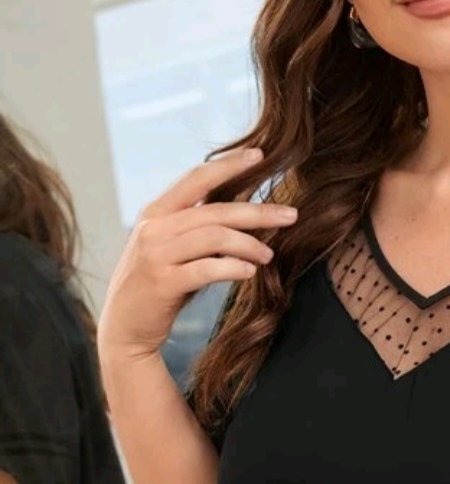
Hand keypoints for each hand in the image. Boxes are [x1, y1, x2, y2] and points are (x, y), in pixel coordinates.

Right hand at [97, 149, 297, 363]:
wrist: (125, 328)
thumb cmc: (159, 285)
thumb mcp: (172, 248)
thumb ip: (198, 228)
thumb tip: (246, 213)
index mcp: (156, 213)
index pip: (196, 178)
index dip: (229, 164)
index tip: (261, 155)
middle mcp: (154, 229)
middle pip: (215, 210)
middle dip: (257, 211)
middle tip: (290, 215)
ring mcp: (155, 255)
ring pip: (214, 237)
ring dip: (248, 244)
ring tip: (269, 255)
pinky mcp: (162, 283)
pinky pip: (206, 269)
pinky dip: (232, 268)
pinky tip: (249, 271)